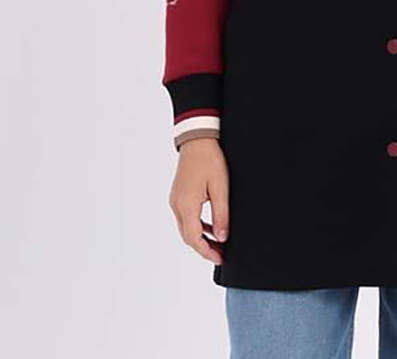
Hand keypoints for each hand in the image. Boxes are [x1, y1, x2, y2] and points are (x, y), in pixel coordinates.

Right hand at [168, 138, 228, 264]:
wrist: (197, 139)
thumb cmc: (209, 159)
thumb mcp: (220, 187)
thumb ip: (221, 214)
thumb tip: (221, 237)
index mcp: (186, 205)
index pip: (194, 238)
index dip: (207, 252)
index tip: (220, 258)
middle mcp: (176, 205)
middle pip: (188, 236)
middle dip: (204, 248)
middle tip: (221, 253)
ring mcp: (175, 199)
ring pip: (186, 227)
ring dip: (200, 237)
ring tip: (218, 242)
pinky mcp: (178, 194)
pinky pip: (186, 217)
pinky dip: (197, 225)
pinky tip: (210, 226)